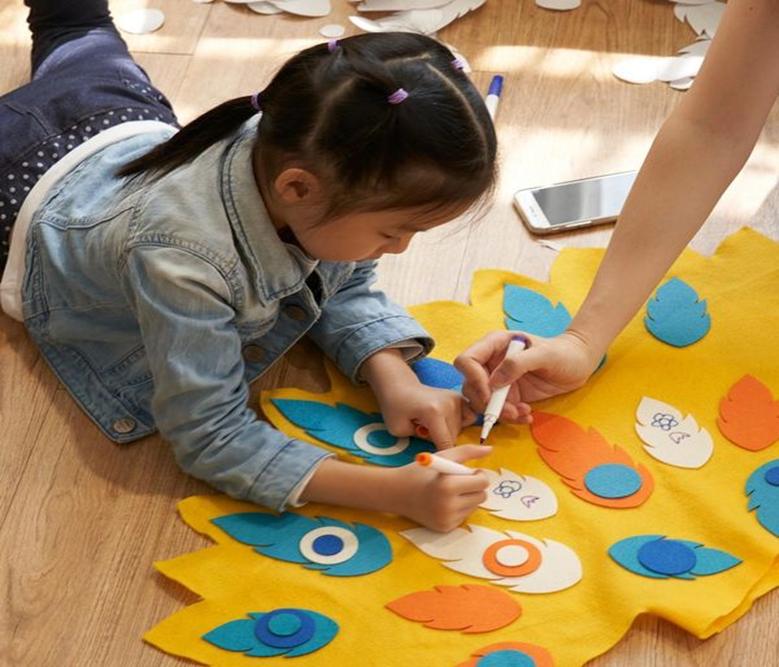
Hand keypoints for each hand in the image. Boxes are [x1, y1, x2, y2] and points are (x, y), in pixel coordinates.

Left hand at [376, 381, 475, 449]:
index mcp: (433, 412)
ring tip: (432, 425)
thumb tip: (439, 449)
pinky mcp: (459, 397)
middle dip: (441, 441)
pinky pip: (468, 417)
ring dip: (448, 432)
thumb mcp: (398, 430)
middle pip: (454, 437)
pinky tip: (445, 421)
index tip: (434, 459)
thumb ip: (420, 442)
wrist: (399, 386)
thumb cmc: (395, 407)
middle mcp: (449, 404)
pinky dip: (460, 423)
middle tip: (424, 431)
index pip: (445, 443)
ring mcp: (456, 399)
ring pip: (460, 429)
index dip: (440, 455)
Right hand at [390, 444, 491, 531]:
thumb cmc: (420, 472)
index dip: (478, 475)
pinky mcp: (445, 528)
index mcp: (448, 485)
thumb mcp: (443, 456)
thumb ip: (468, 451)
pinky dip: (459, 508)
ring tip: (449, 492)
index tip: (468, 471)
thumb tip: (490, 449)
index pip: (482, 483)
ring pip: (474, 507)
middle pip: (481, 496)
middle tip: (459, 481)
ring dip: (467, 497)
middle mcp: (448, 506)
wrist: (396, 493)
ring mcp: (447, 519)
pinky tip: (443, 503)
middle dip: (474, 487)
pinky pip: (464, 516)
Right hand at [455, 330, 599, 422]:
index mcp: (494, 345)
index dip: (473, 379)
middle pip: (470, 386)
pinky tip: (527, 414)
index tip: (490, 394)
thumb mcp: (544, 354)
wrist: (578, 364)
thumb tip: (495, 382)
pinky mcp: (509, 396)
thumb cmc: (563, 352)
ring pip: (483, 402)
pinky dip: (511, 418)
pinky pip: (499, 412)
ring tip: (523, 413)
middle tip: (510, 411)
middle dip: (488, 403)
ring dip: (500, 413)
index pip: (467, 360)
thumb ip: (518, 363)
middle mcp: (491, 363)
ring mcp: (499, 381)